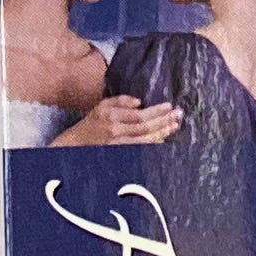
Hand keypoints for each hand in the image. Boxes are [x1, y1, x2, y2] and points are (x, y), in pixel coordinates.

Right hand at [56, 95, 178, 146]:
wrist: (77, 144)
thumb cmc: (92, 123)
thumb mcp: (102, 105)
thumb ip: (120, 101)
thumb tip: (139, 102)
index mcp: (111, 117)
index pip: (139, 115)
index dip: (156, 111)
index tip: (169, 106)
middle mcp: (116, 132)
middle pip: (146, 128)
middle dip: (164, 121)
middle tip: (178, 114)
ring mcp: (118, 146)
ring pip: (145, 140)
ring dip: (162, 133)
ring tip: (175, 125)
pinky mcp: (121, 154)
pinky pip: (141, 149)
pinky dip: (153, 144)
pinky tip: (163, 139)